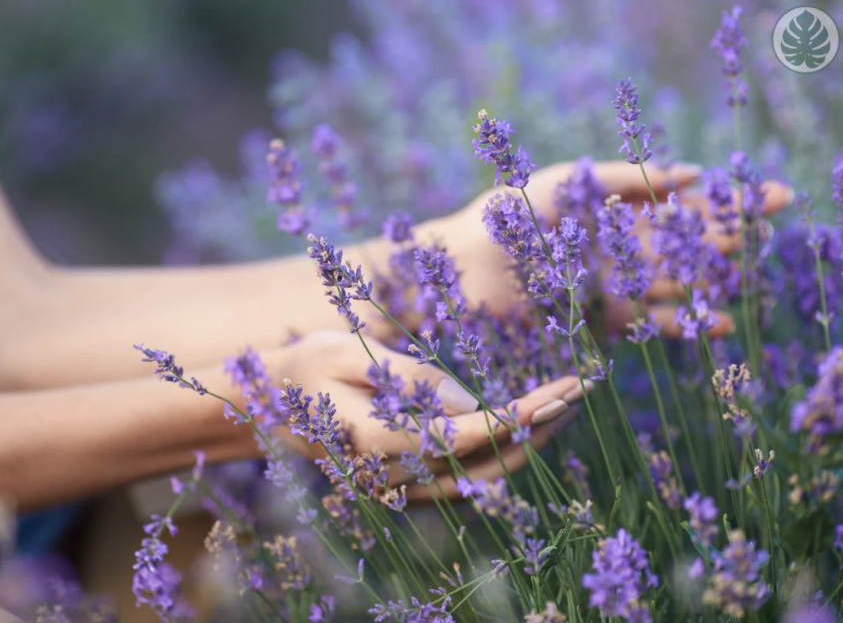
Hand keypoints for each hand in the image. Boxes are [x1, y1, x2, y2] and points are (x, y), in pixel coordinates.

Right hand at [267, 331, 583, 498]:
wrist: (261, 410)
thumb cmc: (305, 369)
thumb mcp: (351, 355)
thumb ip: (412, 380)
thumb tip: (473, 404)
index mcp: (384, 443)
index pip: (473, 436)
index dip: (524, 414)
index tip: (564, 387)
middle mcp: (397, 476)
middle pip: (489, 464)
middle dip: (541, 427)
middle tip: (581, 390)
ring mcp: (399, 487)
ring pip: (481, 477)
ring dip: (527, 443)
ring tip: (564, 404)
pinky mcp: (401, 484)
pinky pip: (464, 477)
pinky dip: (500, 452)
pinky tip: (522, 424)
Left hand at [417, 159, 794, 337]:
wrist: (461, 266)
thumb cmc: (506, 214)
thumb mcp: (571, 182)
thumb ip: (630, 179)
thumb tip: (692, 173)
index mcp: (614, 208)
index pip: (682, 202)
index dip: (727, 199)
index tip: (775, 195)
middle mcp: (619, 245)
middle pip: (688, 240)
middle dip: (733, 232)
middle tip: (783, 222)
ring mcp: (612, 283)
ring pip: (675, 283)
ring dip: (712, 282)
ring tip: (752, 284)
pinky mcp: (598, 318)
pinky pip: (647, 322)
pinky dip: (680, 323)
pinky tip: (715, 324)